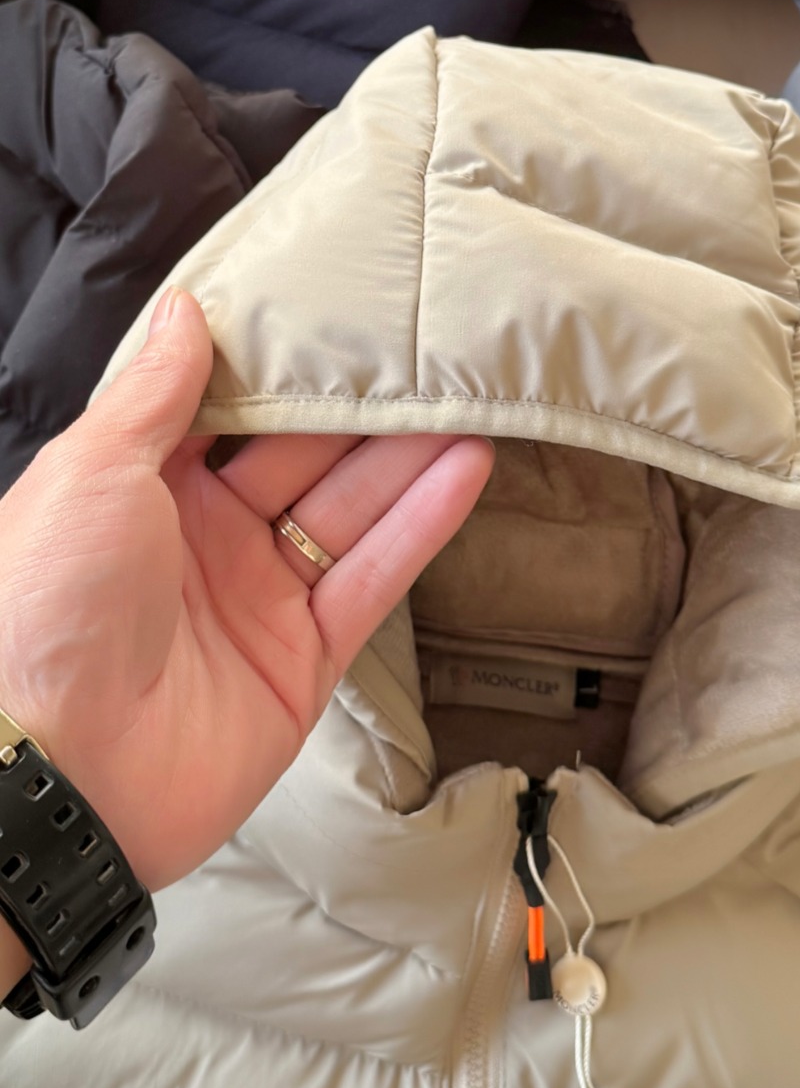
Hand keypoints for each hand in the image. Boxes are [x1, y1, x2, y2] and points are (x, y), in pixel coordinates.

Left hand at [0, 288, 492, 909]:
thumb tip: (185, 311)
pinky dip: (420, 527)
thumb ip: (152, 394)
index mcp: (141, 488)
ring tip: (468, 395)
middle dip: (361, 408)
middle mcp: (205, 539)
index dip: (282, 367)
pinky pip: (371, 580)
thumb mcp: (88, 473)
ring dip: (409, 457)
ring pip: (350, 513)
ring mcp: (259, 600)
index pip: (229, 412)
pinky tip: (465, 469)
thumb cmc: (44, 607)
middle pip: (303, 458)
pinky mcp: (304, 658)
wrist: (57, 775)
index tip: (335, 312)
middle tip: (426, 349)